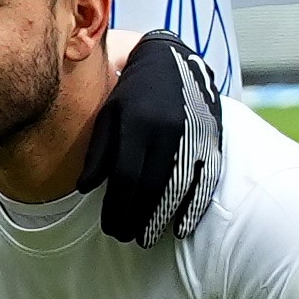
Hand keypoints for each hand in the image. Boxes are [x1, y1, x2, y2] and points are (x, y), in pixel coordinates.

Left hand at [93, 29, 223, 244]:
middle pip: (151, 187)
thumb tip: (85, 189)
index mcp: (138, 123)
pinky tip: (182, 227)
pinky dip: (193, 207)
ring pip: (178, 187)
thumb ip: (99, 151)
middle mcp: (168, 131)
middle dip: (137, 218)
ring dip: (162, 219)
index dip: (117, 206)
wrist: (174, 60)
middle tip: (126, 238)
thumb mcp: (110, 113)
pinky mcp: (212, 141)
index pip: (125, 176)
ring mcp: (194, 136)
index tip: (110, 227)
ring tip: (147, 238)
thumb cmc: (134, 90)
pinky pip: (204, 181)